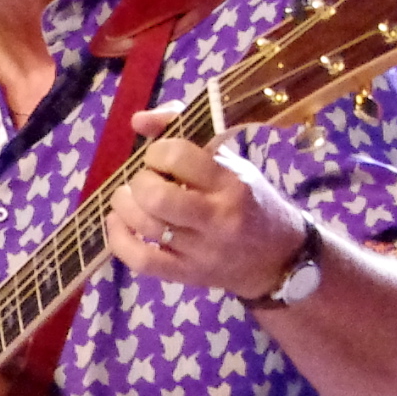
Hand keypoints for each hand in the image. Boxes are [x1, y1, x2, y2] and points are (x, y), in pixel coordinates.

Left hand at [106, 106, 305, 295]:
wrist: (278, 258)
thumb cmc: (251, 201)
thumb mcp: (230, 162)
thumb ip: (184, 132)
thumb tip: (137, 120)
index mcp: (231, 182)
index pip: (179, 157)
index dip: (157, 152)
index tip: (159, 157)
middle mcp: (217, 218)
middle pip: (158, 197)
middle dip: (139, 181)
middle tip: (145, 181)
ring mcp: (202, 251)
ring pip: (146, 225)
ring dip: (125, 205)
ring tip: (129, 198)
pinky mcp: (187, 275)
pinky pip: (141, 260)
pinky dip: (118, 239)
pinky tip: (118, 222)